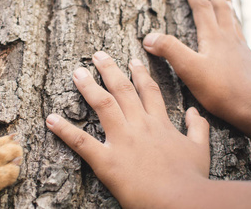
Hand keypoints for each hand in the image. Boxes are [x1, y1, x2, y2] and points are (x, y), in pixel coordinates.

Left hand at [46, 52, 209, 207]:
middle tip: (97, 55)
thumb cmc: (192, 178)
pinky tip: (51, 118)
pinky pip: (81, 141)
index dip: (140, 74)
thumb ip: (197, 128)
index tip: (133, 60)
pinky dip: (64, 130)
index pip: (148, 91)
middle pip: (122, 90)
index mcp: (159, 123)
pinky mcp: (107, 160)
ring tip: (77, 72)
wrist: (184, 201)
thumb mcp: (200, 150)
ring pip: (102, 105)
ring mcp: (122, 140)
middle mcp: (139, 125)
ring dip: (88, 87)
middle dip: (109, 69)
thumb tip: (195, 112)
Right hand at [143, 0, 250, 157]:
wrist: (249, 106)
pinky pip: (240, 36)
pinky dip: (235, 27)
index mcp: (213, 36)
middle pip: (221, 9)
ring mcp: (240, 48)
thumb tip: (149, 37)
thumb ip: (169, 49)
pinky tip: (234, 34)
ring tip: (225, 1)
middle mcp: (228, 38)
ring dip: (226, 7)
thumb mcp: (188, 68)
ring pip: (232, 21)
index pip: (201, 8)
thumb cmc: (218, 89)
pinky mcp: (246, 60)